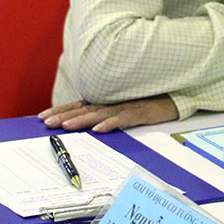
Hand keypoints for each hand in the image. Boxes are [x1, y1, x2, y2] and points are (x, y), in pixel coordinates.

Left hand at [38, 95, 179, 132]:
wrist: (181, 93)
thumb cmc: (154, 101)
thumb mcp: (127, 107)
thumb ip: (108, 112)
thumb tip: (86, 122)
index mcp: (110, 100)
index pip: (81, 104)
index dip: (62, 109)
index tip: (42, 117)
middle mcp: (116, 101)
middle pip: (85, 108)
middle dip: (64, 115)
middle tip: (46, 122)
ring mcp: (129, 105)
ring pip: (101, 113)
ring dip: (82, 119)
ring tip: (66, 126)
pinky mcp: (143, 111)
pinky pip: (125, 118)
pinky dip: (111, 123)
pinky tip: (99, 129)